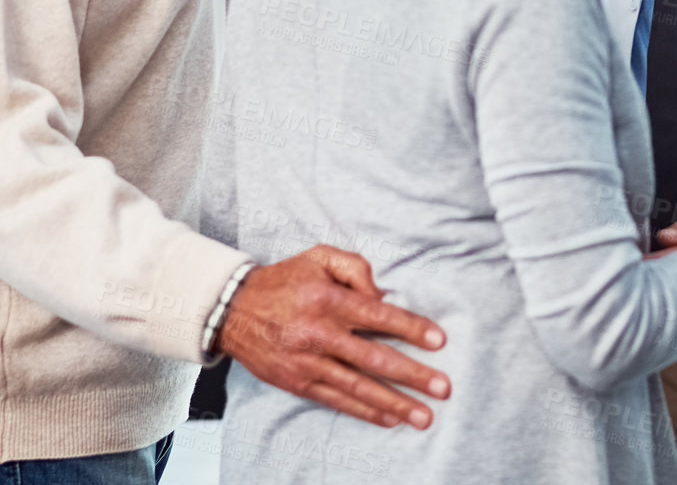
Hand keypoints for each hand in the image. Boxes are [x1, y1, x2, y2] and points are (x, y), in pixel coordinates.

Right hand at [217, 245, 450, 429]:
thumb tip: (383, 295)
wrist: (233, 310)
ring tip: (424, 416)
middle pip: (373, 357)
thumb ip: (355, 267)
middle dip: (412, 374)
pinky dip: (365, 412)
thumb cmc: (285, 281)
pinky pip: (337, 400)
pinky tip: (390, 418)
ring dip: (394, 403)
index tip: (439, 341)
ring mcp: (307, 361)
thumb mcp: (318, 257)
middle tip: (443, 388)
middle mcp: (318, 332)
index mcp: (326, 298)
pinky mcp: (298, 383)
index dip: (410, 328)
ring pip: (358, 386)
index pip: (376, 314)